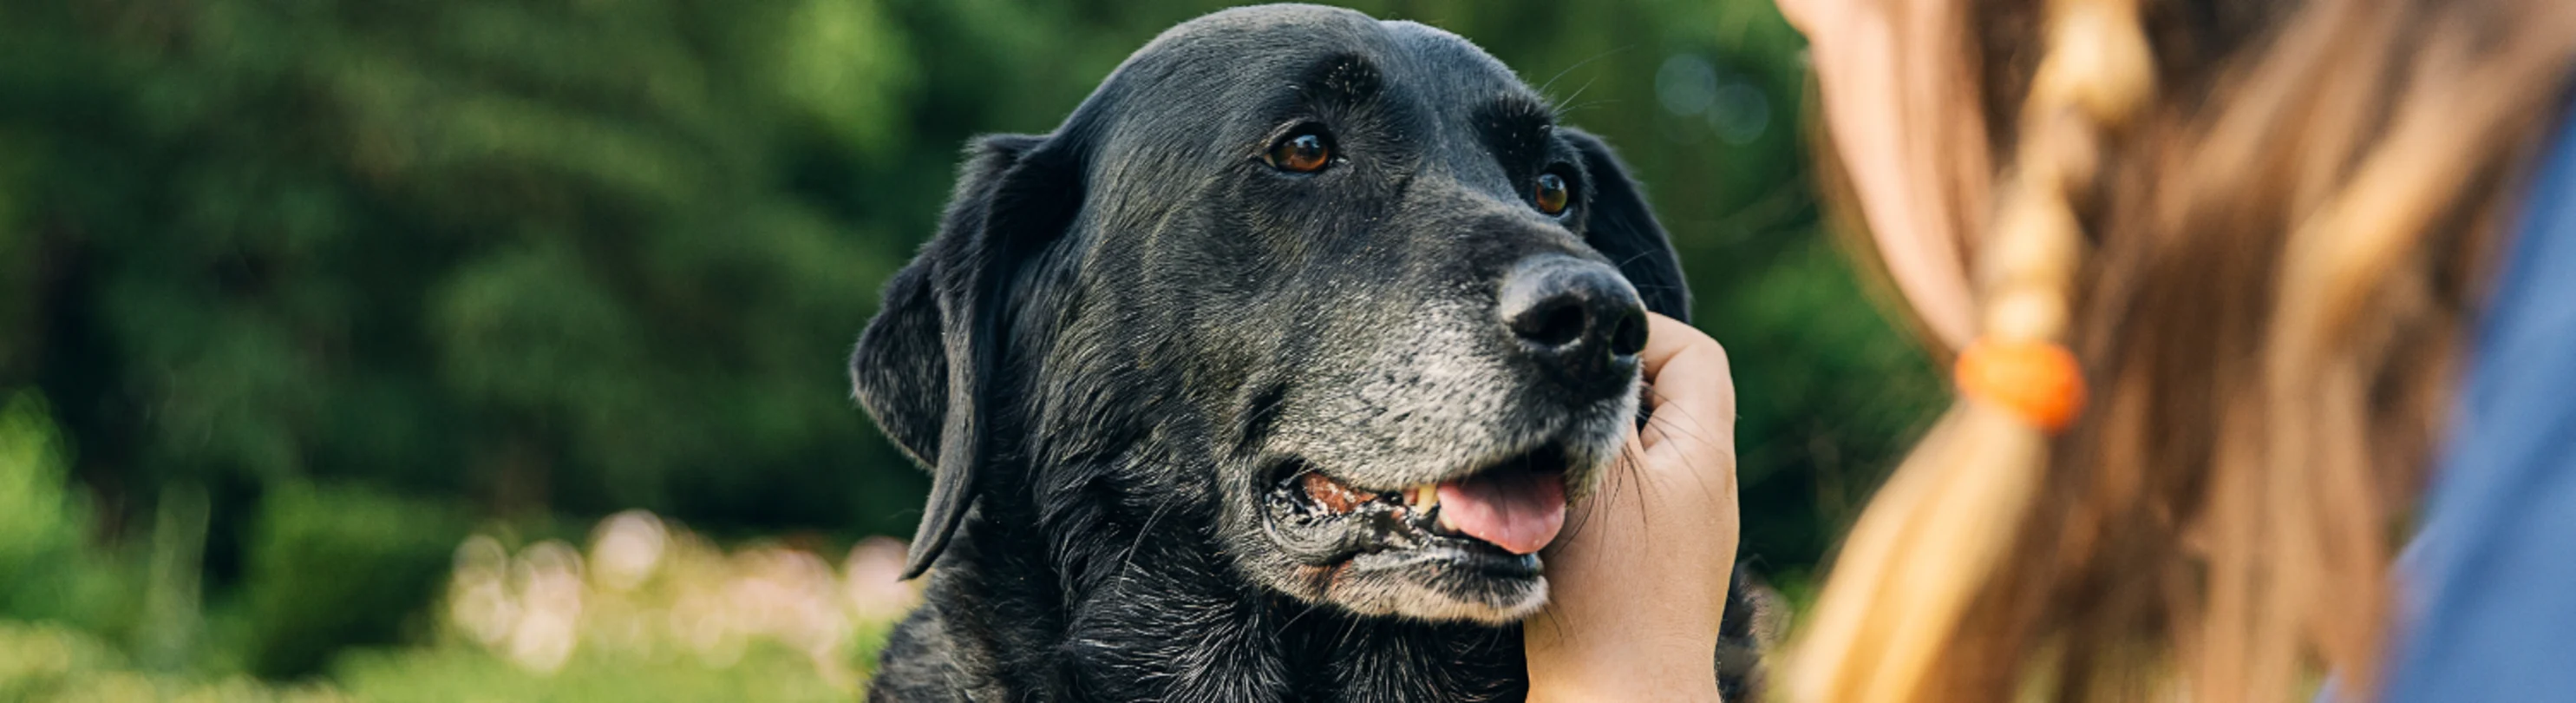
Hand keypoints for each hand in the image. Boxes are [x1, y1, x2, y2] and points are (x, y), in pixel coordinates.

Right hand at [1526, 312, 1742, 701]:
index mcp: (1706, 452)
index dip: (1637, 333)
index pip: (1692, 353)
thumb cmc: (1608, 595)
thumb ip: (1597, 404)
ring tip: (1534, 456)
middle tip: (1546, 399)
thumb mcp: (1600, 475)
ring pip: (1631, 452)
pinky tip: (1534, 508)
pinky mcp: (1646, 569)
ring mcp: (1679, 531)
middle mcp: (1704, 487)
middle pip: (1661, 399)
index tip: (1576, 352)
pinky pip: (1616, 501)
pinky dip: (1576, 490)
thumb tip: (1586, 347)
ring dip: (1580, 444)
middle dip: (1599, 390)